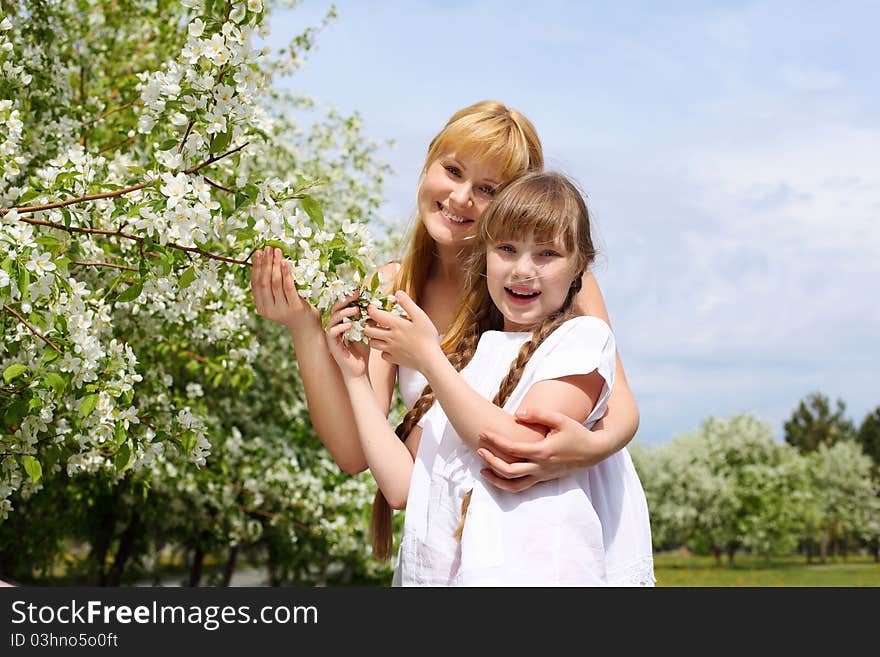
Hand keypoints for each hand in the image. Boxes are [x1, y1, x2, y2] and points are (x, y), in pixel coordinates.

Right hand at [250, 246, 313, 328]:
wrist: (307, 329)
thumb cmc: (293, 310)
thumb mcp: (278, 301)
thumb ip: (271, 289)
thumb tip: (266, 263)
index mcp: (262, 307)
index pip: (255, 284)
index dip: (256, 267)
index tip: (258, 253)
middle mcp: (269, 310)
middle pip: (264, 282)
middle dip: (265, 263)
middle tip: (267, 249)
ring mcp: (282, 309)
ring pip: (275, 283)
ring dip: (275, 265)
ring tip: (277, 252)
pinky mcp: (295, 307)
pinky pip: (288, 287)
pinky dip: (286, 274)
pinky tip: (285, 263)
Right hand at [325, 296, 369, 379]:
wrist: (359, 370)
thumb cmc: (362, 351)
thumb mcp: (368, 332)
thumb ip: (369, 320)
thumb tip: (376, 306)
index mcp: (343, 321)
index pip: (343, 306)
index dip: (349, 298)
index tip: (358, 291)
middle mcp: (335, 326)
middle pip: (336, 308)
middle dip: (345, 300)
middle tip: (355, 295)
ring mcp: (332, 335)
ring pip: (333, 319)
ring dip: (343, 313)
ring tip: (355, 310)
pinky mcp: (332, 344)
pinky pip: (332, 332)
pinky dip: (340, 327)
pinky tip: (349, 325)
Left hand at [363, 291, 441, 371]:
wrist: (430, 359)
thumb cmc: (427, 337)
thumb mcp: (420, 316)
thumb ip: (408, 304)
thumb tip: (398, 293)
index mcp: (395, 325)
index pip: (375, 315)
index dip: (371, 309)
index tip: (373, 307)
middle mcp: (389, 337)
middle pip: (369, 331)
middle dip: (368, 325)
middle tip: (373, 321)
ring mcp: (391, 349)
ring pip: (372, 343)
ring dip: (373, 337)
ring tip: (379, 333)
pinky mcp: (394, 359)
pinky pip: (383, 355)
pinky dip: (383, 351)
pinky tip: (389, 347)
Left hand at [476, 406, 614, 492]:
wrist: (595, 452)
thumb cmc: (577, 433)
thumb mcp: (560, 419)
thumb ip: (538, 414)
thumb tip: (517, 413)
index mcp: (543, 452)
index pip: (512, 448)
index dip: (495, 441)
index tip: (483, 433)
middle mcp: (541, 467)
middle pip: (508, 470)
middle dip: (490, 460)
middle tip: (479, 449)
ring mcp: (543, 475)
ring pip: (514, 485)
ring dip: (496, 479)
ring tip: (483, 471)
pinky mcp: (545, 479)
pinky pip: (523, 487)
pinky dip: (509, 484)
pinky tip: (500, 477)